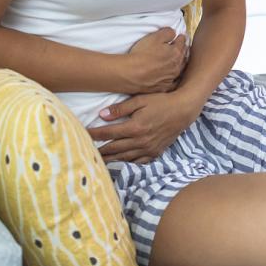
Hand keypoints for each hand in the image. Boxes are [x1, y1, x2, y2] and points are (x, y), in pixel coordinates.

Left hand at [86, 90, 202, 163]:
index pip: (108, 133)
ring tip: (98, 162)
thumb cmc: (161, 102)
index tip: (83, 134)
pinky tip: (120, 164)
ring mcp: (148, 149)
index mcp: (134, 127)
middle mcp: (140, 141)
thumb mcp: (140, 100)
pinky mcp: (155, 152)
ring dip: (110, 160)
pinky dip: (127, 164)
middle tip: (84, 152)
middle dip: (98, 151)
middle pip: (113, 148)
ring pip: (124, 158)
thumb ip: (120, 108)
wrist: (183, 111)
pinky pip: (138, 162)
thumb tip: (101, 115)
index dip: (93, 134)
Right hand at [123, 27, 188, 92]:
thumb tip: (174, 33)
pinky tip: (173, 77)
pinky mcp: (164, 87)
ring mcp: (171, 78)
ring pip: (180, 69)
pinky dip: (174, 78)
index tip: (181, 36)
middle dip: (183, 50)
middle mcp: (177, 67)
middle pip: (183, 56)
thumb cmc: (142, 54)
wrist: (131, 73)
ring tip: (177, 60)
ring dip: (180, 63)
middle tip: (182, 47)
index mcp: (176, 53)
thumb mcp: (155, 36)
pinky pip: (173, 83)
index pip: (182, 42)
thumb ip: (168, 32)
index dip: (181, 38)